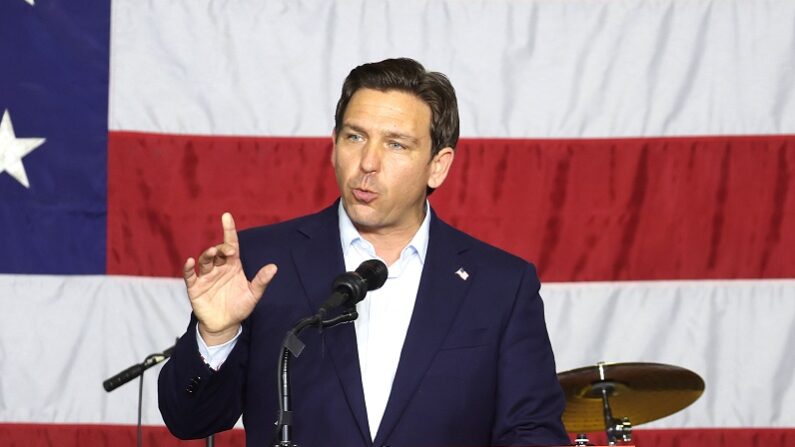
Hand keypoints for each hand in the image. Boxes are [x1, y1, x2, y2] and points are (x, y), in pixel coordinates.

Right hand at [183, 212, 276, 344]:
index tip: (226, 216)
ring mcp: (206, 277)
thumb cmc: (240, 307)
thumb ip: (262, 281)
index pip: (231, 244)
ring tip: (212, 253)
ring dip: (208, 255)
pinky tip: (190, 262)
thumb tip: (274, 267)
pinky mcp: (195, 288)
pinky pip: (190, 275)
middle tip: (227, 250)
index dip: (229, 230)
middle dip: (221, 248)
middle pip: (218, 252)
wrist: (226, 325)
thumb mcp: (253, 294)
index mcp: (233, 266)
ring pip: (205, 260)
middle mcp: (219, 268)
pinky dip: (188, 268)